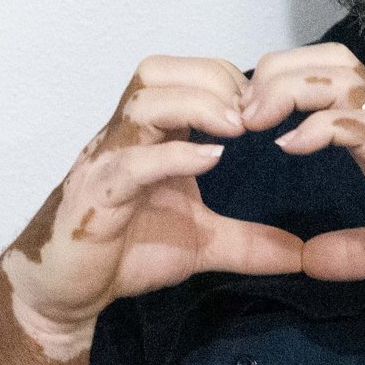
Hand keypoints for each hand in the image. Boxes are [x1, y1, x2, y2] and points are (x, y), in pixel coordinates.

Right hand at [0, 56, 306, 352]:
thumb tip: (301, 255)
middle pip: (157, 72)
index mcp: (149, 137)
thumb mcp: (200, 245)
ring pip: (142, 104)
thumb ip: (248, 243)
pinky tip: (208, 161)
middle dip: (210, 80)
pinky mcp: (95, 196)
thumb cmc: (122, 253)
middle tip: (253, 113)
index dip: (225, 80)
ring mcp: (107, 163)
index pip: (182, 76)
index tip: (266, 109)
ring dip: (193, 106)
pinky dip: (171, 156)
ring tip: (235, 130)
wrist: (64, 291)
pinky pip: (130, 162)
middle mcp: (125, 138)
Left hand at [241, 44, 364, 310]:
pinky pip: (354, 123)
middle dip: (275, 73)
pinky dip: (315, 127)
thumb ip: (350, 249)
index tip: (249, 116)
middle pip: (325, 59)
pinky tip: (291, 147)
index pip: (326, 76)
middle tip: (240, 112)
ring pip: (335, 78)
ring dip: (286, 91)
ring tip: (254, 120)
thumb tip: (310, 262)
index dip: (282, 83)